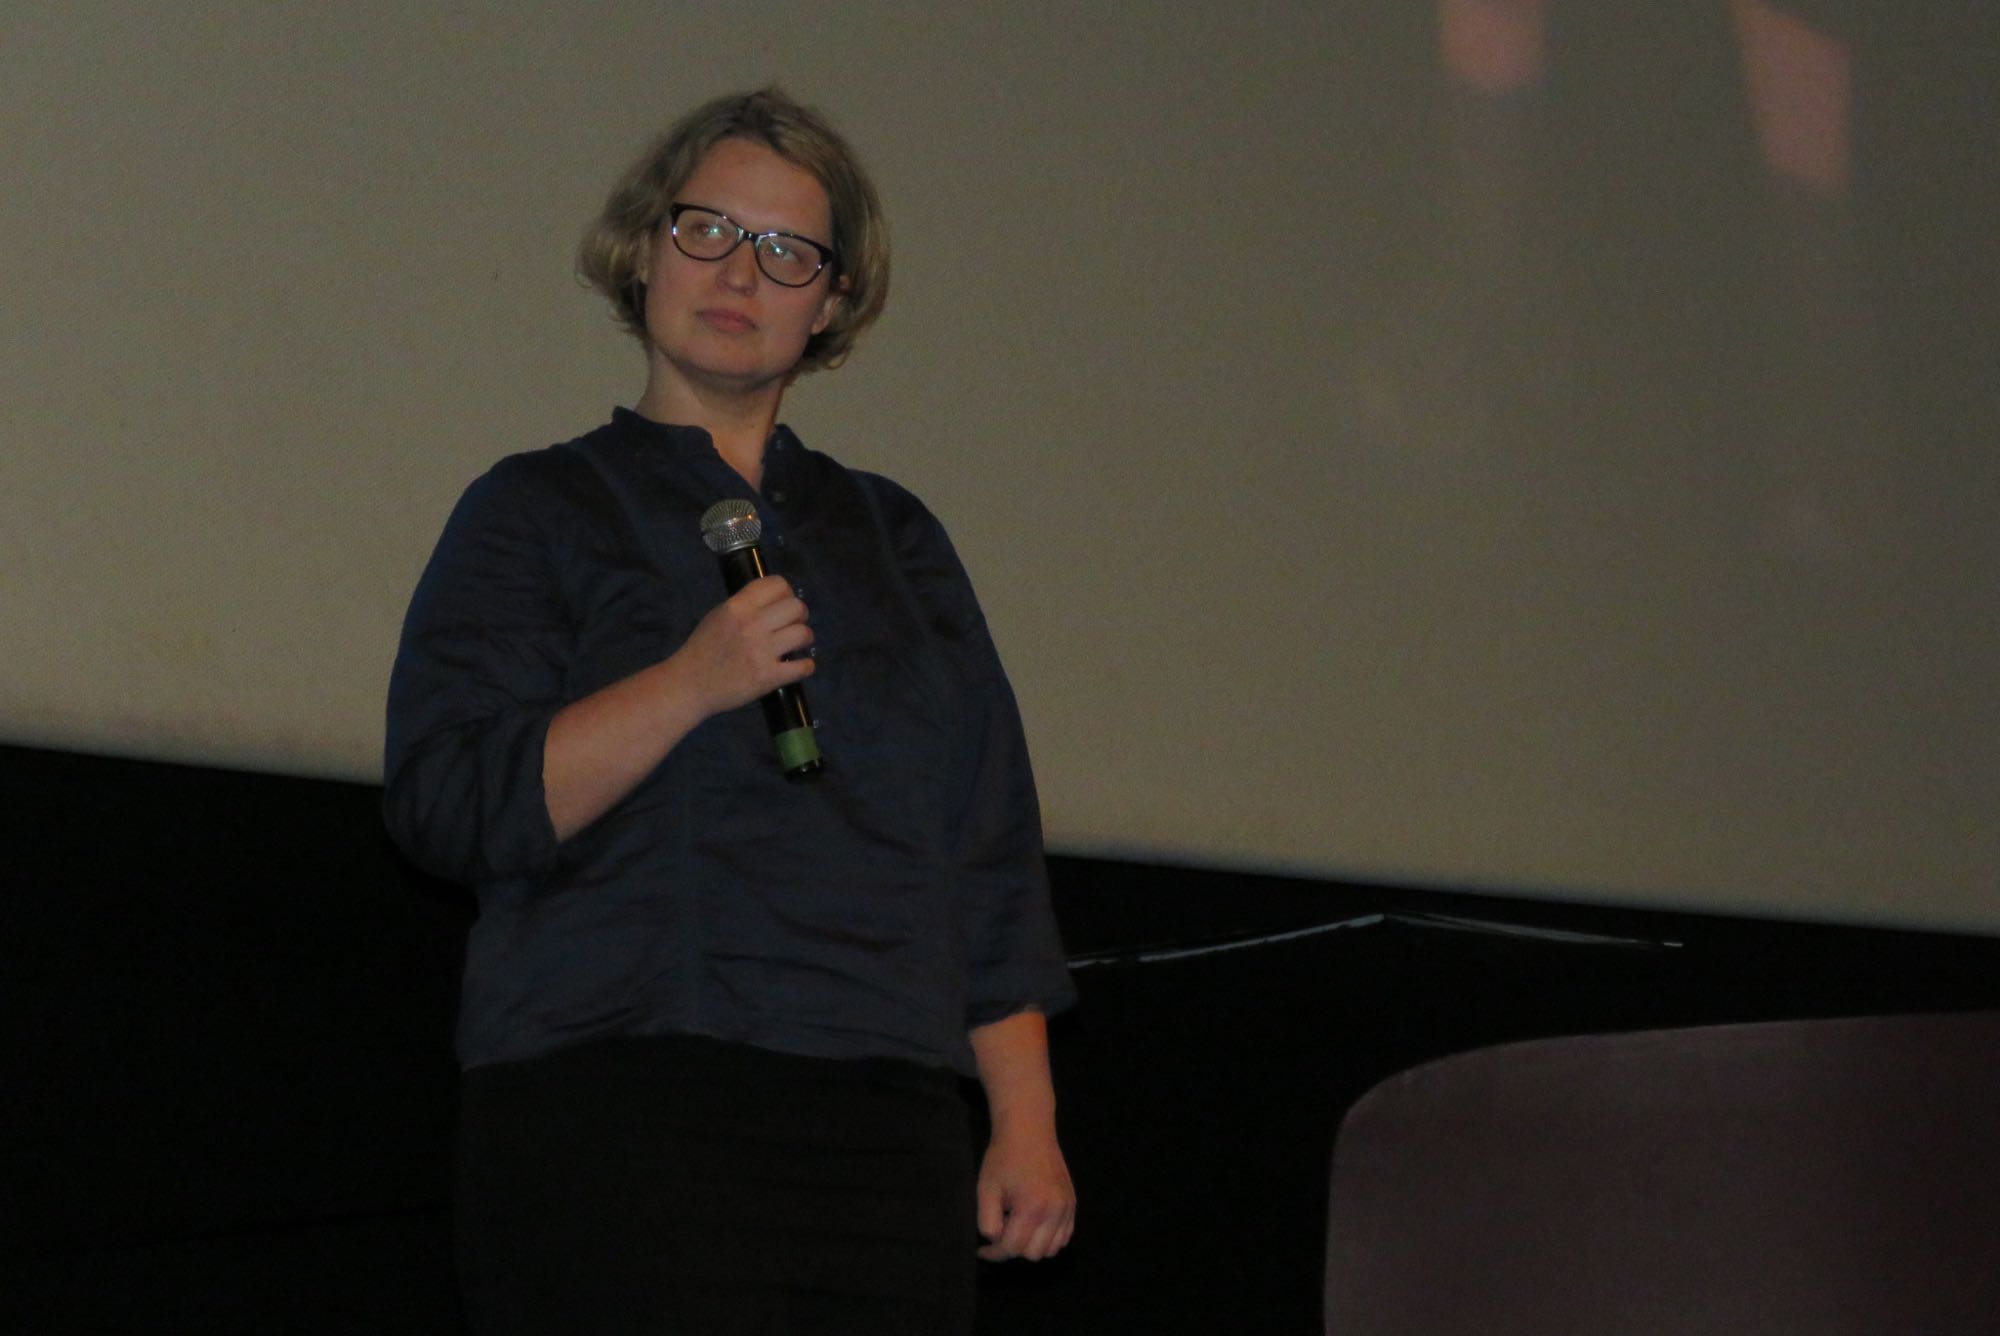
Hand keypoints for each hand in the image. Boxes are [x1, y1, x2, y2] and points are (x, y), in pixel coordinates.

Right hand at [673, 573, 814, 716]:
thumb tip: (775, 600)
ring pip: (803, 634)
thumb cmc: (703, 649)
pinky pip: (803, 666)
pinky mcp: (768, 677)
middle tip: (793, 625)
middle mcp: (752, 625)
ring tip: (796, 645)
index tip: (784, 603)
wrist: (690, 685)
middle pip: (796, 607)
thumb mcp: (719, 616)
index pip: (777, 584)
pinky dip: (806, 666)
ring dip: (804, 639)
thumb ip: (745, 605)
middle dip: (800, 615)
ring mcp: (761, 651)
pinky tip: (798, 666)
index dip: (786, 592)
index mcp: (738, 607)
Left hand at [975, 1128, 1074, 1261]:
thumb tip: (995, 1242)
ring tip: (1018, 1226)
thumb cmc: (1004, 1158)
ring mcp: (1067, 1208)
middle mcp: (1054, 1211)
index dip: (994, 1253)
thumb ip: (988, 1221)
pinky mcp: (1072, 1204)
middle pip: (1032, 1254)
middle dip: (1013, 1248)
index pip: (1012, 1248)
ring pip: (1050, 1250)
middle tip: (1002, 1229)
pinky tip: (1034, 1225)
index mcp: (1031, 1207)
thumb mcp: (986, 1188)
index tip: (983, 1250)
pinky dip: (1049, 1239)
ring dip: (1032, 1246)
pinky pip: (1064, 1238)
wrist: (1028, 1131)